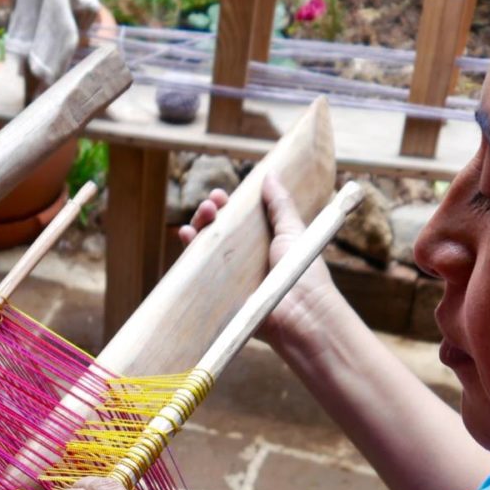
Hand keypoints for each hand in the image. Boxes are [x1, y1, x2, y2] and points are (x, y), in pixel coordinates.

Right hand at [176, 173, 343, 351]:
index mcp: (263, 243)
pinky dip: (189, 257)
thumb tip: (269, 174)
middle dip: (209, 215)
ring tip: (197, 221)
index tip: (219, 196)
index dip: (226, 207)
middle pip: (218, 233)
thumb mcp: (292, 230)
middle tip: (209, 206)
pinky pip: (200, 276)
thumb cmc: (303, 273)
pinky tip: (186, 238)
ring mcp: (232, 279)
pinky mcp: (221, 297)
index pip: (238, 220)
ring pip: (206, 251)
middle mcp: (246, 260)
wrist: (302, 314)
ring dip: (198, 231)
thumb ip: (280, 204)